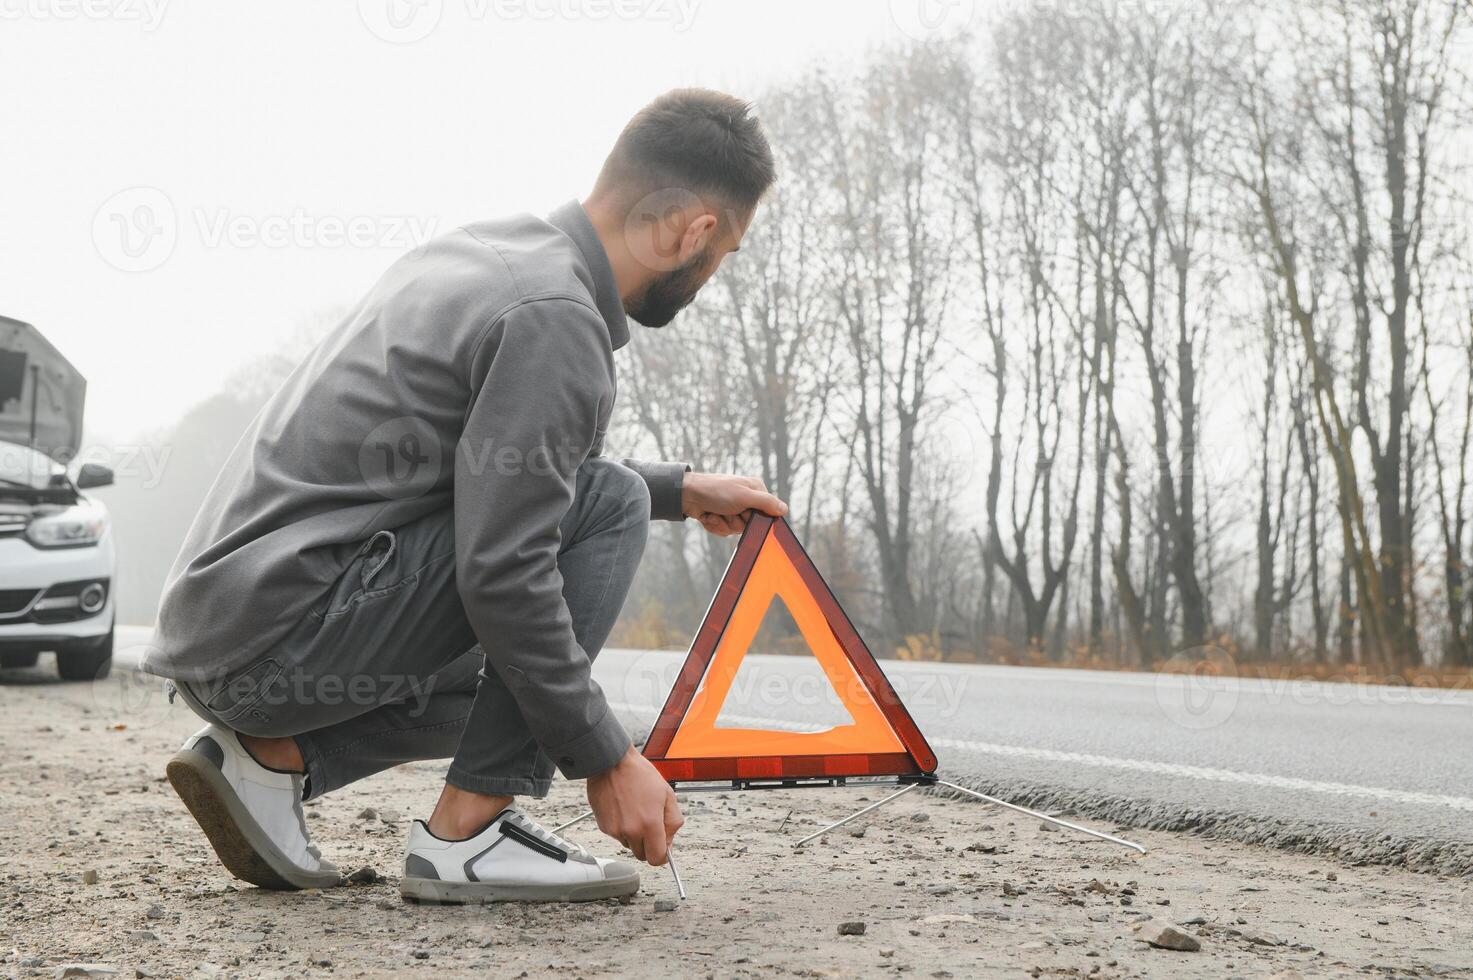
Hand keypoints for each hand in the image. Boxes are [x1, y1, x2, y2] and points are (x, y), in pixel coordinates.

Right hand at [586, 745, 683, 865]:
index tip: (663, 848)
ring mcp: (616, 830)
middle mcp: (631, 831)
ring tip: (635, 811)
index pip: (656, 858)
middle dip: (648, 844)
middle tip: (650, 824)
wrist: (611, 762)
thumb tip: (670, 842)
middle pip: (642, 854)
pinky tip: (624, 809)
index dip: (662, 855)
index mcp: (650, 823)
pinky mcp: (604, 826)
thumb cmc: (639, 774)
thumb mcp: (667, 794)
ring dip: (634, 835)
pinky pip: (617, 835)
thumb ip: (673, 822)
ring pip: (629, 845)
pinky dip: (622, 827)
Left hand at [682, 472, 787, 536]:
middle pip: (750, 525)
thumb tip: (785, 509)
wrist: (688, 495)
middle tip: (727, 510)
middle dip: (735, 522)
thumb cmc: (716, 491)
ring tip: (715, 512)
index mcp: (755, 490)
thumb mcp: (744, 496)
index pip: (767, 513)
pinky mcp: (721, 517)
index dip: (755, 518)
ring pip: (735, 530)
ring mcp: (733, 509)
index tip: (745, 513)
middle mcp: (746, 500)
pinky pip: (723, 531)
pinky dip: (714, 525)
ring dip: (723, 524)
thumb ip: (766, 503)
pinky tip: (708, 515)